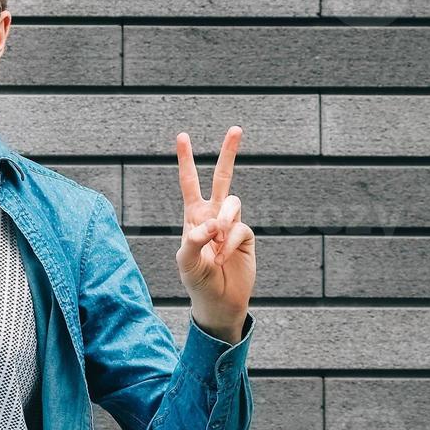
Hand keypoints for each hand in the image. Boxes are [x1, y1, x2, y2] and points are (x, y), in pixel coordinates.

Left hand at [175, 126, 254, 340]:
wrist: (220, 301)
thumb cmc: (197, 281)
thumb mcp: (186, 262)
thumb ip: (193, 240)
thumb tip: (211, 223)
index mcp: (192, 216)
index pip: (189, 182)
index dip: (186, 160)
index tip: (182, 136)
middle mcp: (212, 215)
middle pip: (222, 178)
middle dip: (228, 153)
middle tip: (236, 129)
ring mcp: (231, 224)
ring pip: (232, 203)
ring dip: (223, 223)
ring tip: (216, 249)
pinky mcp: (246, 234)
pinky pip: (240, 228)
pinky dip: (230, 243)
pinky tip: (225, 259)